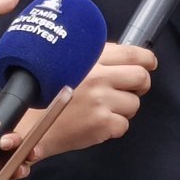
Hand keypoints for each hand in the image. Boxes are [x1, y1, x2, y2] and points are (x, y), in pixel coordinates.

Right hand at [27, 43, 156, 157]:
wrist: (30, 125)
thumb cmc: (48, 96)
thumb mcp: (69, 65)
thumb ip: (98, 58)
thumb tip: (127, 55)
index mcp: (91, 59)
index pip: (132, 53)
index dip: (147, 59)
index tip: (149, 64)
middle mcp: (98, 77)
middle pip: (141, 77)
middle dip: (141, 85)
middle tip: (132, 89)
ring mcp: (100, 101)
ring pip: (134, 103)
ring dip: (124, 108)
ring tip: (104, 109)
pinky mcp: (101, 123)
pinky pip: (124, 125)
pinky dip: (114, 127)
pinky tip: (97, 123)